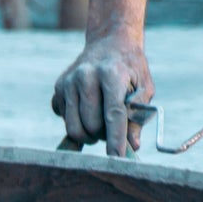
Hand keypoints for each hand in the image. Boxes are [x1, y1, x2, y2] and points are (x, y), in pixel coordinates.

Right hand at [51, 36, 152, 155]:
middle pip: (91, 124)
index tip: (116, 159)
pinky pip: (65, 120)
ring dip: (89, 135)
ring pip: (74, 127)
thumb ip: (138, 116)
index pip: (113, 113)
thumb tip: (132, 146)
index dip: (115, 139)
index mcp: (111, 73)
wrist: (109, 42)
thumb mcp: (144, 87)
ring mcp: (68, 81)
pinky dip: (77, 122)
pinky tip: (87, 109)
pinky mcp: (58, 88)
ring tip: (100, 125)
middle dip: (103, 136)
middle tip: (112, 129)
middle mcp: (86, 75)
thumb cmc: (131, 68)